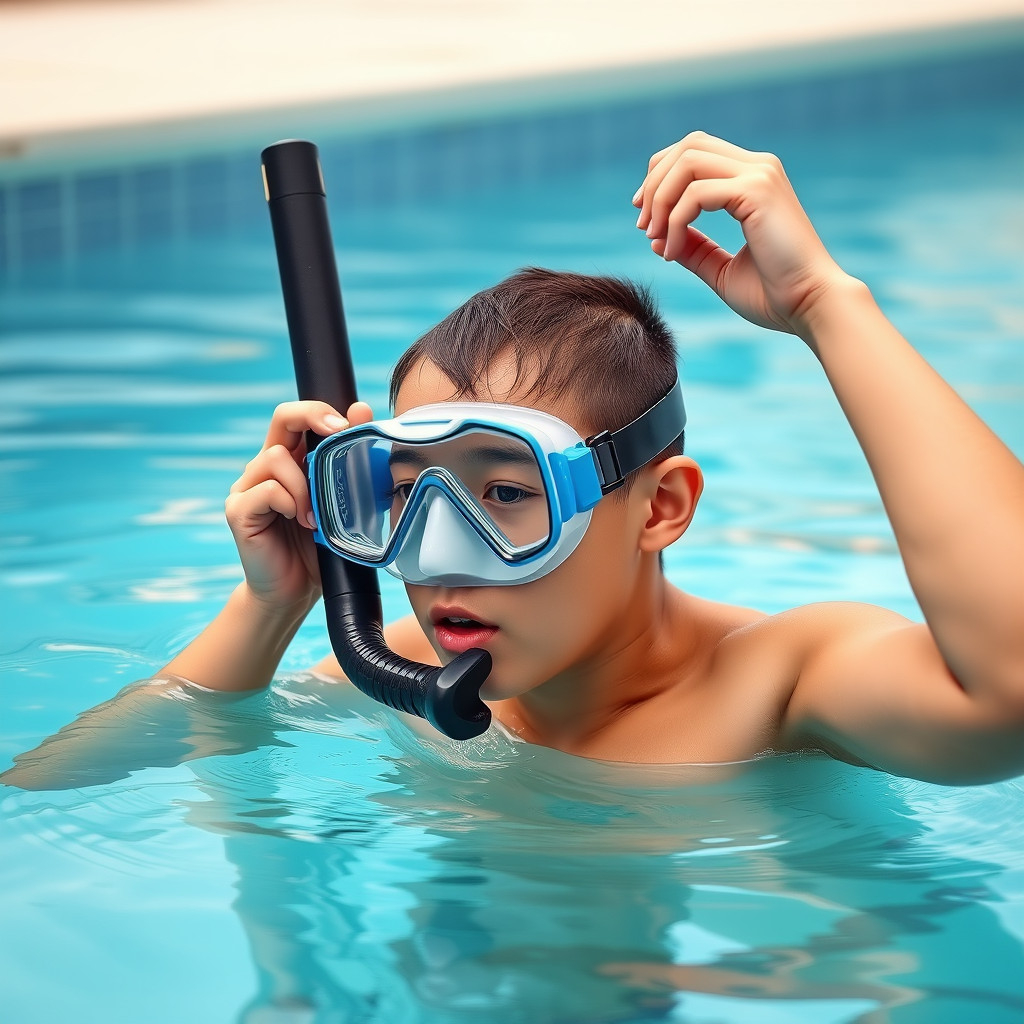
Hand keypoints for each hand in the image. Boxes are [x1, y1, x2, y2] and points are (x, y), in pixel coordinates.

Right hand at [225, 400, 373, 610]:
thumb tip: (363, 410)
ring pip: (275, 457)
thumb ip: (350, 464)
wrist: (294, 592)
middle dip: (312, 416)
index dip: (321, 410)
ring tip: (315, 516)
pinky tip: (300, 522)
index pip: (298, 417)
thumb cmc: (320, 547)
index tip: (348, 424)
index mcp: (291, 461)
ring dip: (304, 484)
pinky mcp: (238, 511)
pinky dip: (289, 502)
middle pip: (282, 417)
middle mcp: (265, 467)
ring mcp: (248, 487)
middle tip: (337, 433)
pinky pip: (266, 490)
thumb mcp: (342, 503)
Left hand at [633, 131, 850, 335]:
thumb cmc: (774, 294)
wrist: (810, 305)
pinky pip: (695, 193)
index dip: (661, 176)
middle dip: (655, 182)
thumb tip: (653, 238)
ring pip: (687, 160)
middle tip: (643, 226)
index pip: (696, 151)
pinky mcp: (756, 191)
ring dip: (660, 199)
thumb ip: (692, 249)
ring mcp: (760, 175)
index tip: (645, 218)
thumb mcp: (719, 269)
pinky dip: (674, 221)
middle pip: (688, 145)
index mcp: (753, 180)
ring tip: (654, 238)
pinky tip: (672, 252)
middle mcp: (758, 168)